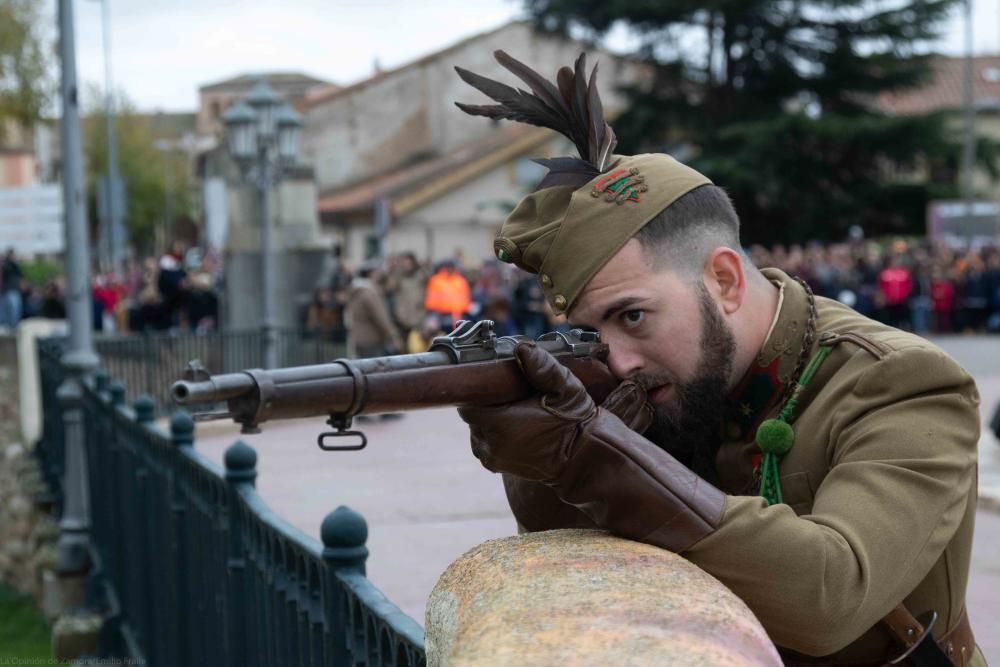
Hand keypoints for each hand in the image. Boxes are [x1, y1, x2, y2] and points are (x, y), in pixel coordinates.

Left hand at [458, 343, 649, 481]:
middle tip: (510, 398)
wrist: (582, 458)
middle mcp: (491, 443)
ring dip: (487, 420)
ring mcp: (491, 457)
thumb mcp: (565, 389)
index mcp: (501, 424)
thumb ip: (544, 368)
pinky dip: (491, 434)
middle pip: (472, 415)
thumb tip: (523, 348)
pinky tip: (511, 427)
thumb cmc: (574, 422)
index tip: (498, 385)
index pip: (470, 402)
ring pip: (475, 428)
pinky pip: (482, 443)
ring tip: (513, 413)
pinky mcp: (494, 465)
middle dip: (486, 404)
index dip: (482, 391)